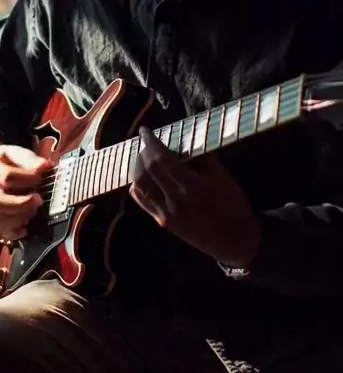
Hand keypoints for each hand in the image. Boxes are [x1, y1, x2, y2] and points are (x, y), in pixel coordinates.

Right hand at [0, 141, 48, 239]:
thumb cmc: (4, 161)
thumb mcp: (14, 152)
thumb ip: (28, 159)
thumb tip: (44, 166)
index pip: (6, 177)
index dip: (25, 178)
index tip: (39, 176)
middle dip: (22, 204)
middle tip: (39, 200)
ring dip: (20, 218)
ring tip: (33, 210)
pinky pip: (0, 232)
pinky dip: (15, 232)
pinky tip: (25, 226)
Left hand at [130, 127, 260, 267]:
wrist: (235, 242)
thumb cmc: (233, 206)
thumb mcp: (222, 177)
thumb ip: (202, 157)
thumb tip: (184, 139)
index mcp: (191, 187)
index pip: (160, 159)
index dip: (150, 142)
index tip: (144, 130)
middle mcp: (174, 201)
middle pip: (147, 171)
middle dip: (144, 152)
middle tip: (148, 142)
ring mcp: (165, 214)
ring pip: (140, 185)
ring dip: (139, 167)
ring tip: (146, 157)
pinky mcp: (163, 223)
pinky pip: (142, 201)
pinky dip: (138, 185)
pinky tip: (143, 177)